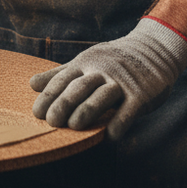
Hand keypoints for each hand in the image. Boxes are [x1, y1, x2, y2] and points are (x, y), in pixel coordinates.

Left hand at [30, 17, 186, 140]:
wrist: (154, 50)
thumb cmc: (113, 61)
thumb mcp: (86, 61)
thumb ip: (60, 74)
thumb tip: (32, 84)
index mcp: (86, 63)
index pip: (64, 79)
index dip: (49, 95)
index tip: (36, 112)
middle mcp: (102, 71)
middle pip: (80, 87)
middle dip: (64, 104)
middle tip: (51, 121)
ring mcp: (122, 82)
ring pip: (101, 97)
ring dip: (87, 112)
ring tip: (73, 127)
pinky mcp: (142, 94)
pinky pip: (128, 111)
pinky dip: (118, 124)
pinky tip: (108, 137)